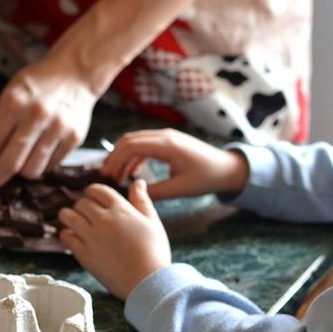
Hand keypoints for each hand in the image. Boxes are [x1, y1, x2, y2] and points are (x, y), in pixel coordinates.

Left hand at [0, 57, 96, 199]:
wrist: (75, 71)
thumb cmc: (35, 86)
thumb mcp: (9, 96)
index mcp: (12, 103)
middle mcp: (35, 116)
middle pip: (9, 165)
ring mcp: (57, 128)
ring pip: (31, 171)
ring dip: (20, 171)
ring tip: (21, 157)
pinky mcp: (74, 139)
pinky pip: (49, 167)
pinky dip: (40, 165)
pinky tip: (39, 150)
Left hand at [59, 180, 170, 299]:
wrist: (147, 281)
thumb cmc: (154, 252)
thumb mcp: (152, 222)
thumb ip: (142, 201)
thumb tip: (138, 182)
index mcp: (121, 209)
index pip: (98, 190)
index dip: (92, 192)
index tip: (91, 196)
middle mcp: (103, 220)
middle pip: (82, 203)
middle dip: (82, 205)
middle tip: (83, 212)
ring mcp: (91, 237)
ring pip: (68, 216)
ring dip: (67, 215)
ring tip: (70, 219)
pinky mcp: (84, 254)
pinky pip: (66, 238)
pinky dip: (66, 234)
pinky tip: (70, 236)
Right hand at [101, 129, 249, 200]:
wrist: (227, 168)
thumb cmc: (206, 178)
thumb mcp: (179, 189)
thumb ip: (155, 192)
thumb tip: (132, 195)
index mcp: (167, 145)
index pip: (131, 146)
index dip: (115, 160)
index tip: (107, 176)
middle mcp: (165, 136)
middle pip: (129, 140)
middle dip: (114, 157)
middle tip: (105, 176)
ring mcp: (167, 137)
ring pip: (135, 141)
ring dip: (122, 156)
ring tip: (115, 175)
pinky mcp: (168, 142)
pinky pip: (144, 145)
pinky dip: (133, 157)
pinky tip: (130, 173)